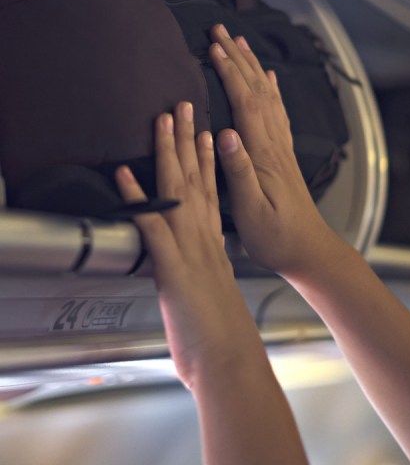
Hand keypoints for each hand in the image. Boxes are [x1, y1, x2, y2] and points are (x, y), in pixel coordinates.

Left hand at [115, 102, 265, 389]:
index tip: (206, 133)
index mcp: (213, 245)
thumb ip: (205, 276)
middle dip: (189, 140)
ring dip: (168, 153)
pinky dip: (138, 197)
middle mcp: (204, 239)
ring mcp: (190, 249)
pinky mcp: (174, 266)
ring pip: (179, 190)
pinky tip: (125, 175)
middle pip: (196, 180)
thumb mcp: (212, 296)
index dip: (208, 161)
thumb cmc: (218, 336)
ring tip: (163, 121)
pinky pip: (153, 225)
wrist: (229, 358)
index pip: (212, 192)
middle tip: (184, 107)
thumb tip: (202, 271)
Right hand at [208, 24, 334, 276]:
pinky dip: (272, 90)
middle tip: (221, 30)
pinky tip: (269, 79)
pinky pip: (278, 112)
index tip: (212, 46)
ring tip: (241, 43)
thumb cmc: (276, 236)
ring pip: (268, 96)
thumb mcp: (251, 210)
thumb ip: (239, 171)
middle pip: (256, 90)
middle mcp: (275, 144)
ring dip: (253, 67)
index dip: (229, 72)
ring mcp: (282, 147)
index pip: (245, 103)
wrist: (308, 249)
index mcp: (263, 154)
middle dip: (238, 58)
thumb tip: (226, 134)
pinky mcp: (284, 155)